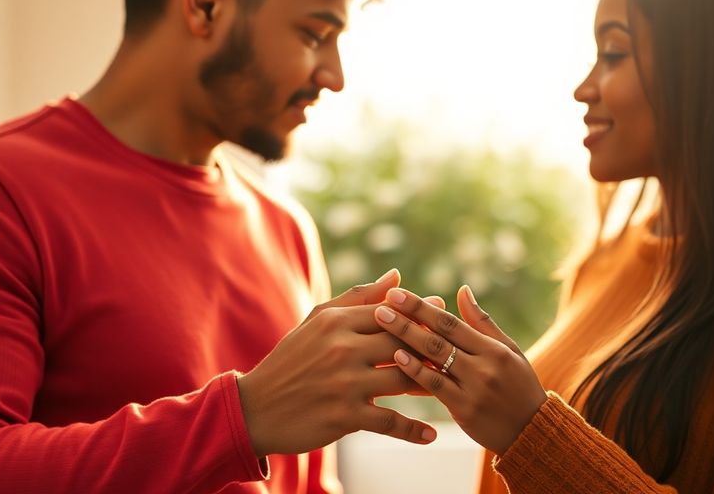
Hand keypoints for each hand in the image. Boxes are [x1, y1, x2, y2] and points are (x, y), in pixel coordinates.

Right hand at [237, 269, 440, 456]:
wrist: (255, 407)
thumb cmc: (292, 360)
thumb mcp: (318, 322)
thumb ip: (359, 298)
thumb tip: (397, 277)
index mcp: (337, 321)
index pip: (392, 313)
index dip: (422, 318)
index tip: (445, 324)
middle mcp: (343, 348)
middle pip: (404, 344)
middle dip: (434, 350)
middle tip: (458, 356)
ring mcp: (344, 383)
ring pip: (404, 381)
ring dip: (432, 387)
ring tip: (451, 391)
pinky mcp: (344, 416)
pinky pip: (389, 422)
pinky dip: (413, 431)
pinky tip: (430, 436)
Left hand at [373, 285, 547, 454]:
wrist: (532, 431)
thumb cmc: (519, 386)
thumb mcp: (508, 350)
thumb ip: (482, 322)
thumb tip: (462, 290)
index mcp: (494, 348)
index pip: (451, 322)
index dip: (422, 306)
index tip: (398, 293)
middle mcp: (484, 365)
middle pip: (439, 337)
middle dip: (408, 318)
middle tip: (382, 304)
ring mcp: (474, 388)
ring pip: (435, 358)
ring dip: (406, 338)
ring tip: (382, 324)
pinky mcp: (465, 409)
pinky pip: (436, 386)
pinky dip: (416, 370)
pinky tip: (397, 357)